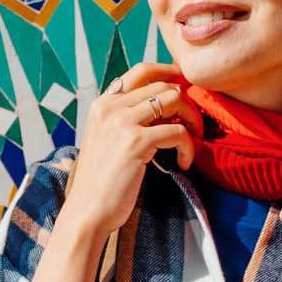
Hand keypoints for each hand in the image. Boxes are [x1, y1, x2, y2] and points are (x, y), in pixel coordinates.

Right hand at [63, 62, 194, 240]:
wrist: (88, 211)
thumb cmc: (102, 181)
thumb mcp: (107, 139)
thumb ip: (127, 118)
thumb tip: (164, 103)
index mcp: (102, 104)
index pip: (142, 71)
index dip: (169, 72)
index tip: (186, 86)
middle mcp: (110, 107)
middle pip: (163, 84)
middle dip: (186, 102)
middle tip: (193, 125)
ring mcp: (121, 122)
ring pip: (173, 100)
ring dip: (191, 119)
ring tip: (191, 141)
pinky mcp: (135, 143)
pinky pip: (177, 132)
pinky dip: (188, 147)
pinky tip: (183, 163)